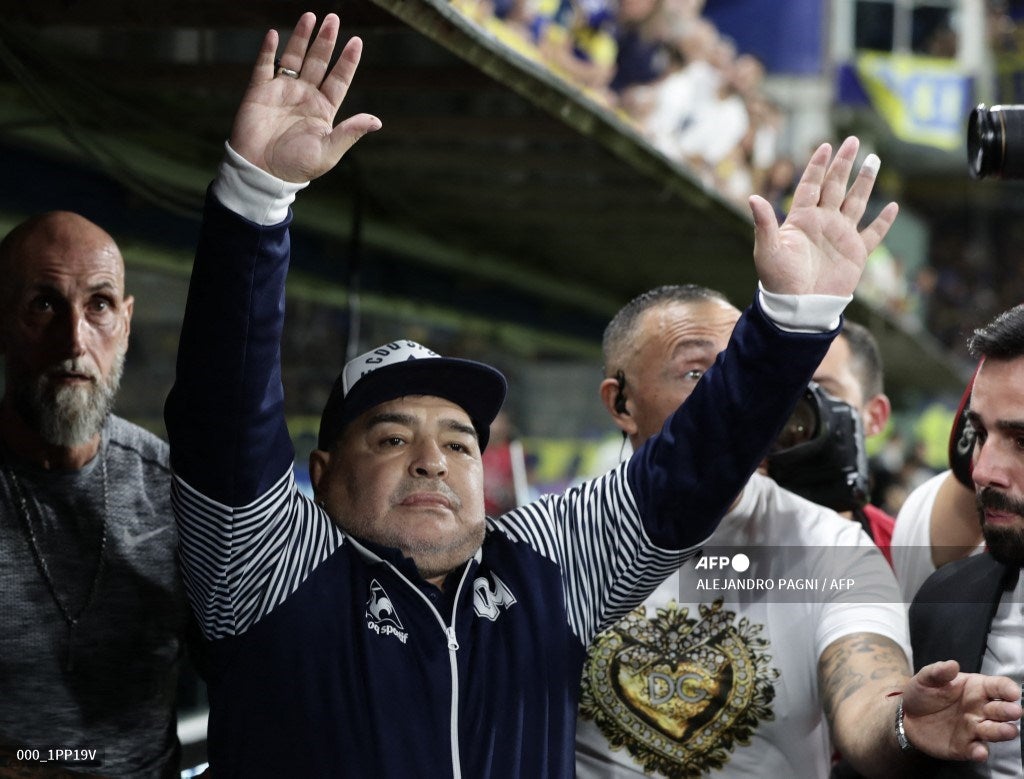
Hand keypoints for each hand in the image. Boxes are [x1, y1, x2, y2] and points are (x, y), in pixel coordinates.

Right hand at [228, 12, 381, 182]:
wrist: (262, 173)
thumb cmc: (296, 167)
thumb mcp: (328, 152)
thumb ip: (350, 133)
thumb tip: (377, 121)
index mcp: (323, 110)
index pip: (338, 80)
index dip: (347, 61)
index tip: (356, 41)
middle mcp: (304, 96)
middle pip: (318, 62)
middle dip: (326, 41)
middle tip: (333, 19)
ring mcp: (282, 91)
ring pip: (294, 58)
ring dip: (301, 38)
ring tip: (311, 17)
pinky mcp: (259, 92)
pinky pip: (264, 66)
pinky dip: (268, 50)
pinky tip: (274, 35)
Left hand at [749, 136, 897, 296]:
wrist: (798, 306)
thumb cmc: (778, 280)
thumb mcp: (767, 250)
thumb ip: (764, 224)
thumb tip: (752, 198)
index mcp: (801, 219)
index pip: (811, 185)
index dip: (817, 166)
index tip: (825, 145)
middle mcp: (822, 223)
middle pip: (835, 186)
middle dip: (844, 164)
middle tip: (853, 140)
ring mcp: (840, 236)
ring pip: (856, 202)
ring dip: (865, 182)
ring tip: (873, 159)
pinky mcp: (855, 253)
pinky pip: (873, 234)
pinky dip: (883, 221)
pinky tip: (892, 206)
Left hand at [902, 660, 1021, 761]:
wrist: (907, 717)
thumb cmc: (923, 694)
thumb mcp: (926, 678)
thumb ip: (938, 672)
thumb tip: (952, 664)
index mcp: (976, 689)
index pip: (998, 687)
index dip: (1007, 689)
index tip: (1013, 693)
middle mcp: (980, 710)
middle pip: (1001, 710)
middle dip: (1009, 711)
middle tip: (1015, 712)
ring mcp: (974, 729)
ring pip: (994, 732)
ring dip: (1002, 732)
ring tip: (1008, 731)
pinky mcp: (965, 747)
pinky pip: (976, 750)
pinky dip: (979, 752)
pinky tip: (979, 751)